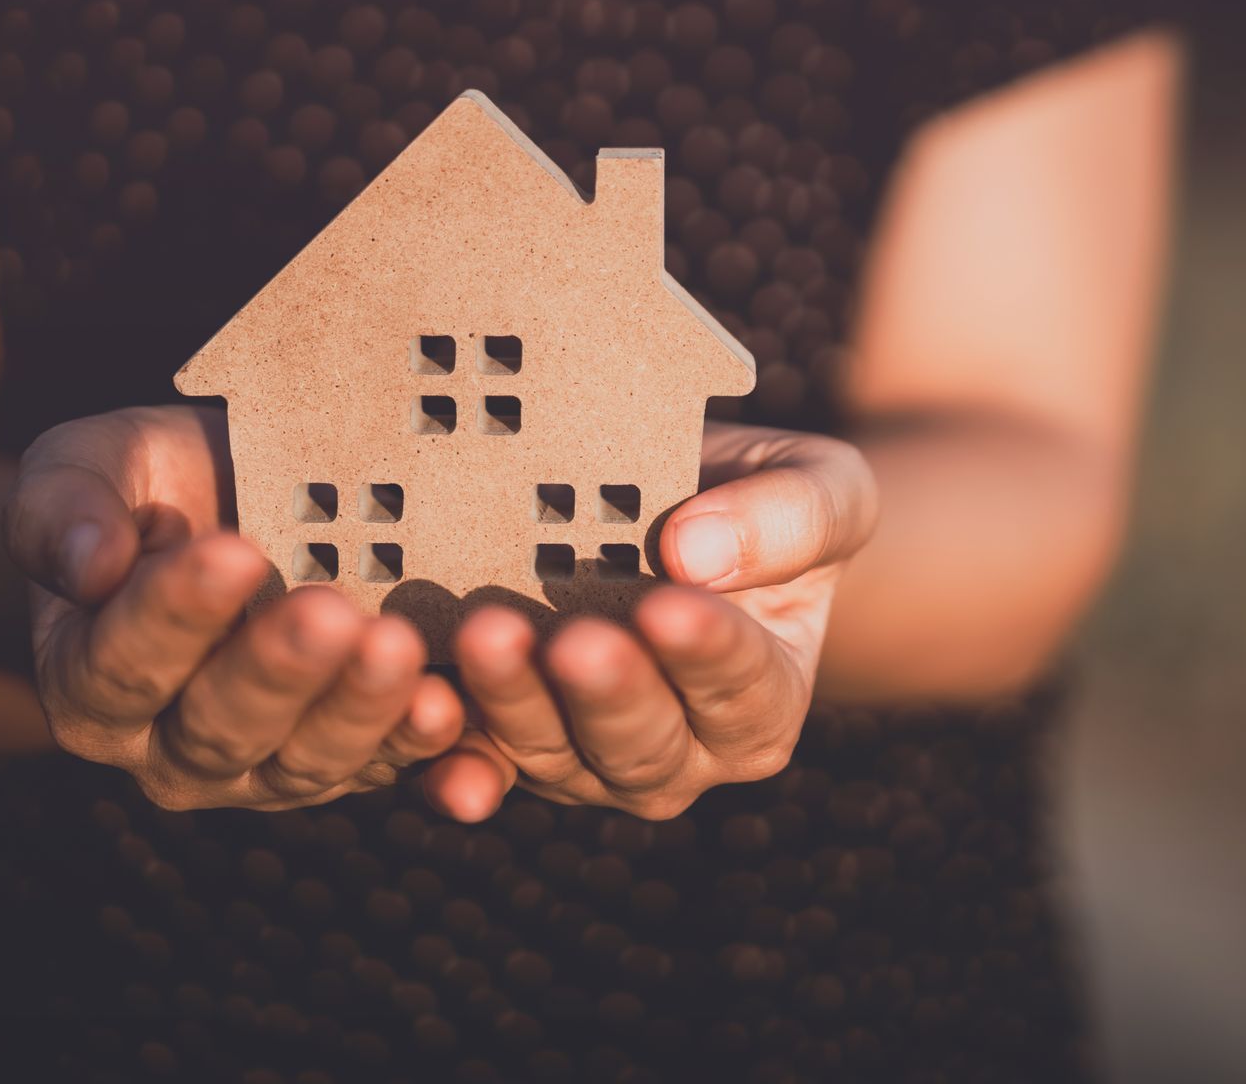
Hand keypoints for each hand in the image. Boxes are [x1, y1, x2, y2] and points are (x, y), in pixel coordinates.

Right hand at [3, 407, 465, 809]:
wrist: (241, 502)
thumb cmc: (154, 483)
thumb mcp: (88, 467)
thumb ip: (61, 511)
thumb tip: (88, 566)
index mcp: (91, 683)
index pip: (124, 662)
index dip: (176, 613)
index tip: (232, 552)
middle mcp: (172, 748)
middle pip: (221, 727)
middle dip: (278, 670)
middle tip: (329, 612)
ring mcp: (266, 768)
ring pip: (307, 760)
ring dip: (357, 710)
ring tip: (396, 646)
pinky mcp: (350, 764)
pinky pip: (385, 768)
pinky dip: (418, 745)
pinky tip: (446, 706)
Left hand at [421, 422, 877, 820]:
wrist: (681, 505)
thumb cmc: (764, 499)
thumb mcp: (822, 487)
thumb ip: (791, 519)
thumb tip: (696, 551)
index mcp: (764, 703)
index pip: (742, 686)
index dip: (706, 651)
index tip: (669, 604)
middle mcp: (682, 753)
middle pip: (643, 743)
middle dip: (605, 691)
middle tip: (574, 639)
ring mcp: (588, 758)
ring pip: (553, 752)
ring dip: (515, 703)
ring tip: (487, 636)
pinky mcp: (510, 742)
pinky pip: (477, 758)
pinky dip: (448, 750)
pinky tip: (424, 713)